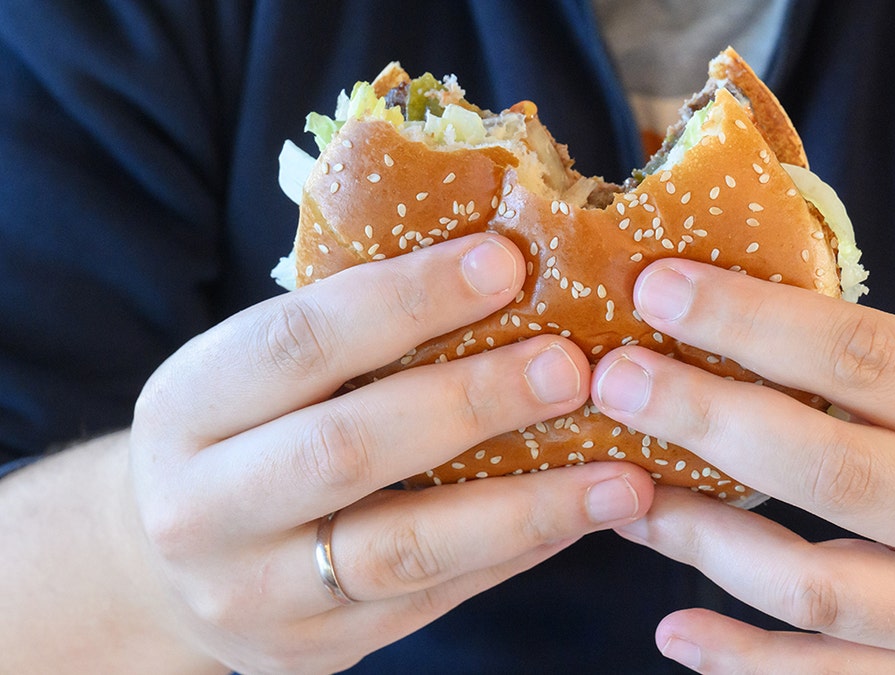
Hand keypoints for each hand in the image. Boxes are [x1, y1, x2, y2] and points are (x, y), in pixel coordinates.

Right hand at [107, 233, 649, 673]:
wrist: (160, 566)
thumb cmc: (238, 435)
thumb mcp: (252, 373)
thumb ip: (348, 333)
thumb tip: (506, 265)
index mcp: (187, 405)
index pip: (300, 340)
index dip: (407, 299)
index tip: (506, 261)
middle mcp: (203, 507)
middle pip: (351, 449)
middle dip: (473, 402)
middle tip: (574, 368)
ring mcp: (257, 593)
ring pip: (405, 550)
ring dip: (525, 507)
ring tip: (620, 476)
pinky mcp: (315, 647)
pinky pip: (434, 600)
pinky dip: (516, 554)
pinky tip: (580, 516)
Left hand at [592, 259, 894, 672]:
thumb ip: (886, 371)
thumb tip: (732, 321)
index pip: (869, 358)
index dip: (754, 319)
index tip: (662, 286)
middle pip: (833, 470)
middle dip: (708, 417)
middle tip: (616, 377)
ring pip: (817, 586)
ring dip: (704, 541)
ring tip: (626, 495)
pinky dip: (744, 661)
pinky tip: (673, 630)